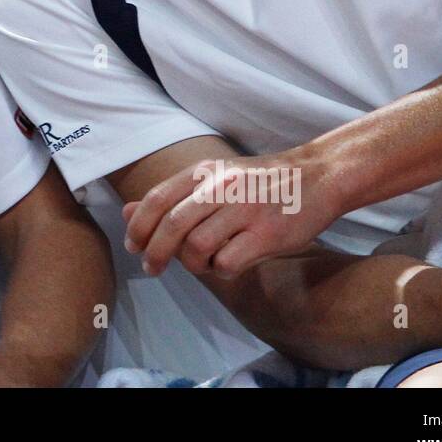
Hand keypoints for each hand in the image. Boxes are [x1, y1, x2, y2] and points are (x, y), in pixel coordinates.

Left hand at [122, 150, 341, 278]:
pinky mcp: (267, 234)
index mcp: (204, 171)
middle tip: (151, 268)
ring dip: (192, 264)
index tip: (132, 247)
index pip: (157, 199)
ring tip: (202, 263)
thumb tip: (126, 212)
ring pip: (197, 248)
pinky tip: (228, 263)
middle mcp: (221, 186)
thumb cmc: (258, 183)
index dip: (139, 227)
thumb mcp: (212, 178)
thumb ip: (171, 196)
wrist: (316, 177)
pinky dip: (220, 270)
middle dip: (154, 253)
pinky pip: (227, 263)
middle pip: (172, 226)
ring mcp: (245, 210)